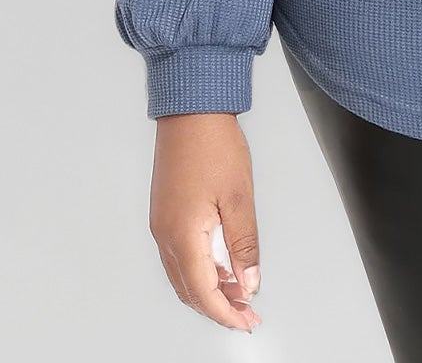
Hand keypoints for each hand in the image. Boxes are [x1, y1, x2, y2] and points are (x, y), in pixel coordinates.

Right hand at [148, 112, 262, 333]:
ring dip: (209, 290)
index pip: (203, 292)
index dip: (226, 312)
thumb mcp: (239, 196)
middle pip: (189, 290)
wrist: (190, 109)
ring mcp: (162, 224)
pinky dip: (200, 270)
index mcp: (182, 234)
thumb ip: (244, 244)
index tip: (247, 321)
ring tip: (239, 293)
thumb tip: (250, 281)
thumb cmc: (213, 144)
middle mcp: (165, 234)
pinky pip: (179, 256)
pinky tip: (221, 266)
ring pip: (183, 275)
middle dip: (219, 307)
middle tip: (247, 314)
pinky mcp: (165, 213)